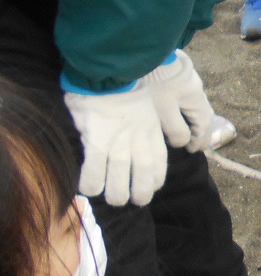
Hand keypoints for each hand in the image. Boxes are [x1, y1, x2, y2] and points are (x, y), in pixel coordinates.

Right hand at [64, 84, 168, 205]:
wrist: (108, 74)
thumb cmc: (125, 88)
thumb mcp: (147, 110)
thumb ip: (146, 128)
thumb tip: (139, 142)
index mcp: (152, 135)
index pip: (159, 168)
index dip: (153, 182)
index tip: (147, 187)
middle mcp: (138, 145)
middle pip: (142, 181)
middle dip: (138, 196)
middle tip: (130, 200)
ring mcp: (117, 146)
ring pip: (118, 184)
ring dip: (114, 196)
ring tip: (110, 199)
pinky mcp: (96, 144)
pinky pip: (92, 175)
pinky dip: (90, 185)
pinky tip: (87, 188)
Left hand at [141, 50, 214, 151]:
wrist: (141, 52)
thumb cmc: (154, 83)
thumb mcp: (163, 111)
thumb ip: (176, 129)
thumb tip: (184, 142)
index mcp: (196, 98)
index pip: (204, 124)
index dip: (200, 140)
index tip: (192, 151)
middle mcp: (196, 88)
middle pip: (204, 114)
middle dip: (201, 131)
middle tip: (195, 144)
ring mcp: (187, 79)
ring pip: (196, 104)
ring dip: (194, 119)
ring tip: (188, 130)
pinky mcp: (176, 73)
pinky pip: (187, 97)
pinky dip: (186, 109)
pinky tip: (177, 110)